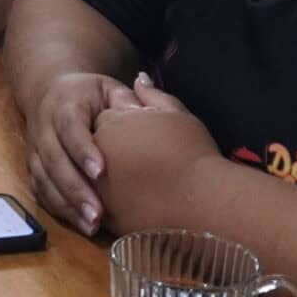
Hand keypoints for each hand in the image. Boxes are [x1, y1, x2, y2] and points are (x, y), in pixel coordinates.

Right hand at [22, 70, 133, 233]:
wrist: (49, 92)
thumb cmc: (88, 94)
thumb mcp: (107, 87)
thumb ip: (125, 100)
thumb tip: (140, 113)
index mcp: (64, 106)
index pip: (70, 128)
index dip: (82, 150)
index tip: (101, 172)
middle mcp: (44, 129)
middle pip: (54, 161)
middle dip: (74, 189)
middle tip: (97, 214)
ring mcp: (35, 150)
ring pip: (44, 180)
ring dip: (66, 205)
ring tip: (91, 226)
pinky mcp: (33, 168)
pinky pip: (41, 191)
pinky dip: (58, 209)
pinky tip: (79, 224)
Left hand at [92, 75, 223, 232]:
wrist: (203, 201)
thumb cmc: (192, 153)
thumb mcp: (175, 115)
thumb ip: (152, 96)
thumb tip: (139, 78)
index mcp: (109, 125)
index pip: (103, 121)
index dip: (122, 128)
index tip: (142, 136)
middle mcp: (96, 156)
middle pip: (93, 151)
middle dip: (110, 154)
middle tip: (143, 162)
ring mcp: (98, 189)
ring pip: (93, 182)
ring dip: (108, 182)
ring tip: (141, 186)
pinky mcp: (107, 218)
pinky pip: (103, 208)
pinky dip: (113, 206)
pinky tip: (138, 205)